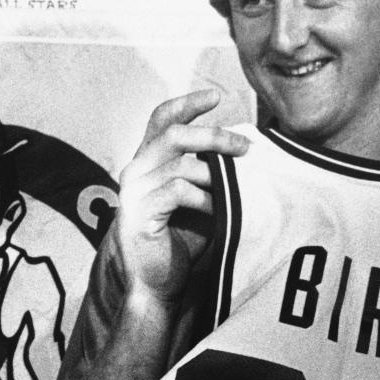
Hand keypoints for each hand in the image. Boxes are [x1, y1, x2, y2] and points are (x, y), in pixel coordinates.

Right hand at [115, 89, 249, 306]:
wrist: (158, 284)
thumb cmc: (182, 242)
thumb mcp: (198, 197)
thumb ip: (207, 172)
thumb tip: (243, 148)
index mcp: (146, 162)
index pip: (161, 118)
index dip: (188, 103)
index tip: (217, 96)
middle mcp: (134, 170)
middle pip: (175, 134)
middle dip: (215, 136)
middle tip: (246, 148)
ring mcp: (133, 192)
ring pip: (180, 163)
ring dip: (216, 176)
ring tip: (236, 190)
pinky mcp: (139, 213)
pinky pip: (178, 191)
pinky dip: (205, 199)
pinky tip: (218, 211)